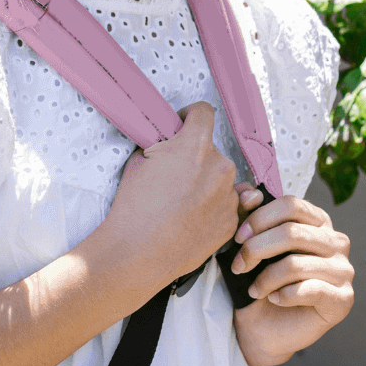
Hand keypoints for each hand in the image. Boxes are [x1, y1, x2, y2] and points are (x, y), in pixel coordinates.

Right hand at [106, 102, 238, 289]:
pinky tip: (189, 220)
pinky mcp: (231, 222)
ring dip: (206, 185)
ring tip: (181, 204)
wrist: (139, 253)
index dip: (191, 116)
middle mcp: (220, 167)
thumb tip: (166, 146)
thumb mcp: (138, 163)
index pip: (204, 112)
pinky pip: (225, 206)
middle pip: (212, 151)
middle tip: (173, 177)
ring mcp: (228, 197)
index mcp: (195, 147)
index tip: (184, 125)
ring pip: (220, 180)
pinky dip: (211, 208)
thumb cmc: (134, 209)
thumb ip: (161, 148)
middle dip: (195, 159)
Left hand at [227, 188, 353, 365]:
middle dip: (256, 249)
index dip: (259, 218)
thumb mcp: (250, 245)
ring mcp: (343, 271)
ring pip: (296, 263)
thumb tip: (247, 191)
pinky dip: (284, 295)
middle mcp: (336, 242)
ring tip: (254, 289)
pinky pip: (310, 290)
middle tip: (238, 266)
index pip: (291, 204)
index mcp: (317, 221)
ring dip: (266, 278)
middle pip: (292, 232)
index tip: (237, 237)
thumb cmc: (259, 282)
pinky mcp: (343, 299)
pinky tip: (274, 299)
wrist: (263, 329)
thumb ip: (249, 215)